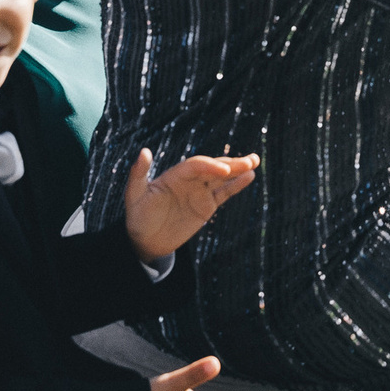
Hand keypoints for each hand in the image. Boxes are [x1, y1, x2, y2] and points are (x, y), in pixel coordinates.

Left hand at [123, 147, 258, 262]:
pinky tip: (250, 176)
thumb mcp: (134, 195)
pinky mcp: (206, 206)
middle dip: (231, 164)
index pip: (196, 166)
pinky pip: (224, 193)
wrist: (145, 239)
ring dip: (238, 170)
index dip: (209, 166)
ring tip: (255, 161)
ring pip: (222, 178)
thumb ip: (139, 173)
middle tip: (249, 160)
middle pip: (213, 168)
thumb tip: (144, 151)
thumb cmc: (137, 215)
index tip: (223, 171)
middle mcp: (190, 180)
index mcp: (175, 175)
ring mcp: (199, 192)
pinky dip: (237, 185)